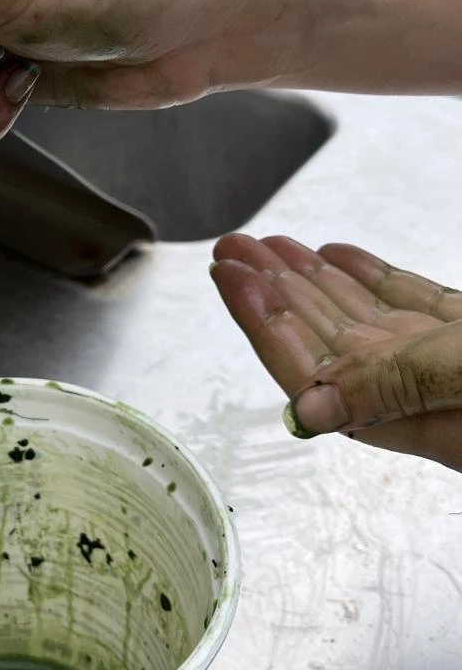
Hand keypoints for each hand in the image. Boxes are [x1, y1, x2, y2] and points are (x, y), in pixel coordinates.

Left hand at [211, 234, 461, 471]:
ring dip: (316, 282)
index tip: (231, 280)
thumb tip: (309, 409)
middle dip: (277, 293)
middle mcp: (430, 399)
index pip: (318, 373)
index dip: (267, 324)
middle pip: (333, 344)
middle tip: (234, 252)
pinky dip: (374, 280)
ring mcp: (453, 366)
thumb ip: (399, 383)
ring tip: (271, 247)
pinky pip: (415, 307)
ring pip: (369, 321)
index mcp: (425, 422)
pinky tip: (336, 257)